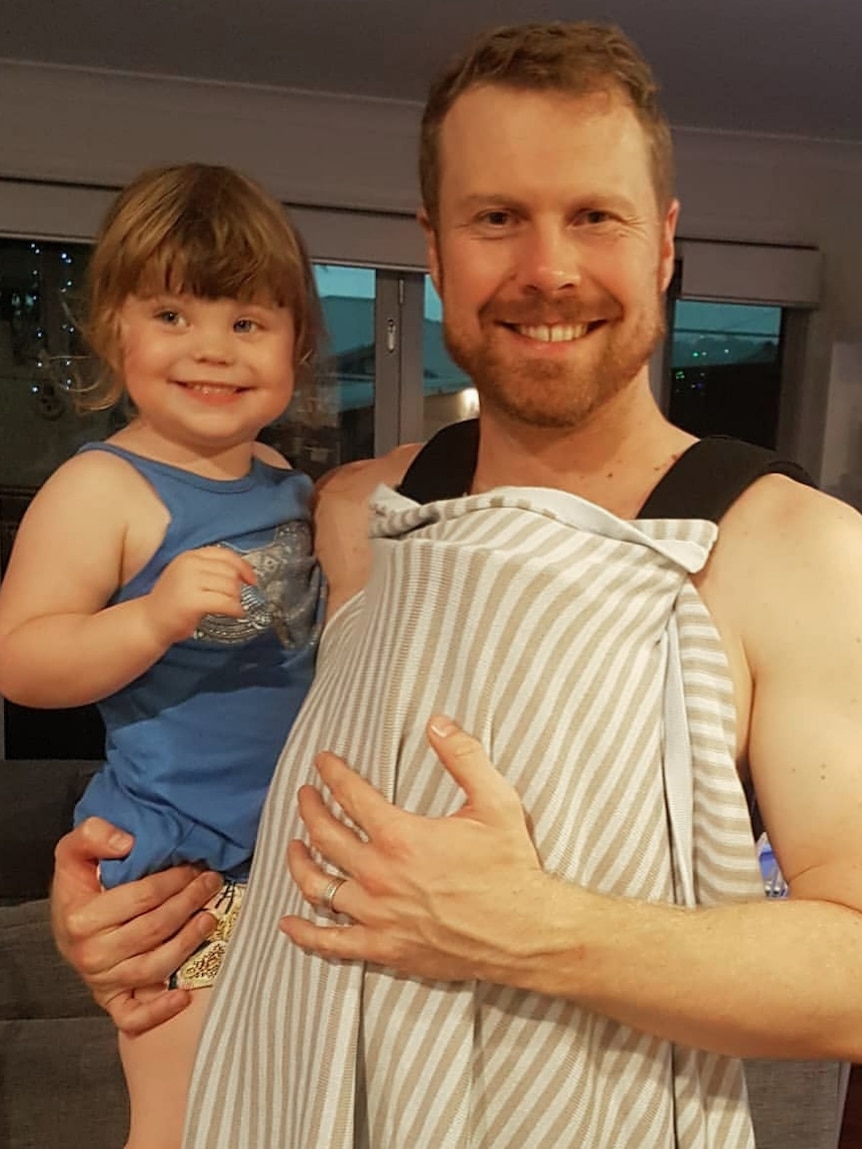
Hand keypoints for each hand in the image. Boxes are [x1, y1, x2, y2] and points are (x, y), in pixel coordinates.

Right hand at [51, 817, 221, 1033]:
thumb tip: (127, 843)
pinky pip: (134, 1017)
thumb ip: (93, 835)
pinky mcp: (111, 1002)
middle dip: (190, 902)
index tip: (194, 866)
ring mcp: (102, 981)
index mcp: (82, 918)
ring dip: (190, 941)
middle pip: (156, 928)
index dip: (174, 880)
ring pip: (156, 966)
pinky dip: (160, 1010)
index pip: (143, 897)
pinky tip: (184, 994)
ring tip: (211, 917)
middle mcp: (91, 954)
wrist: (67, 925)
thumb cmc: (79, 887)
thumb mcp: (74, 852)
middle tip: (212, 883)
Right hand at [145, 546, 256, 645]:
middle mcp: (189, 565)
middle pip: (230, 571)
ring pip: (230, 587)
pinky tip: (236, 614)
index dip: (243, 566)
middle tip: (234, 599)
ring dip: (236, 599)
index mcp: (189, 556)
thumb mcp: (189, 577)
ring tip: (230, 608)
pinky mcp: (192, 601)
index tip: (252, 579)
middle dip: (238, 587)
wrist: (149, 622)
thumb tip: (243, 573)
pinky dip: (236, 609)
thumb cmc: (172, 603)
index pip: (225, 554)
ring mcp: (189, 582)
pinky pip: (226, 602)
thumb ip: (210, 570)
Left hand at [282, 716, 548, 981]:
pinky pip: (331, 942)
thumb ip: (464, 756)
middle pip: (326, 837)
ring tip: (294, 846)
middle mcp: (379, 875)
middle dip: (309, 810)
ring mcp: (377, 915)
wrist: (525, 932)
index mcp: (401, 837)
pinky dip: (305, 932)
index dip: (333, 774)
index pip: (351, 796)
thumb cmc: (510, 867)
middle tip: (304, 796)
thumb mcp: (496, 801)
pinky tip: (288, 922)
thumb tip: (437, 723)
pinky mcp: (384, 948)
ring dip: (299, 863)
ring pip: (319, 886)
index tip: (323, 763)